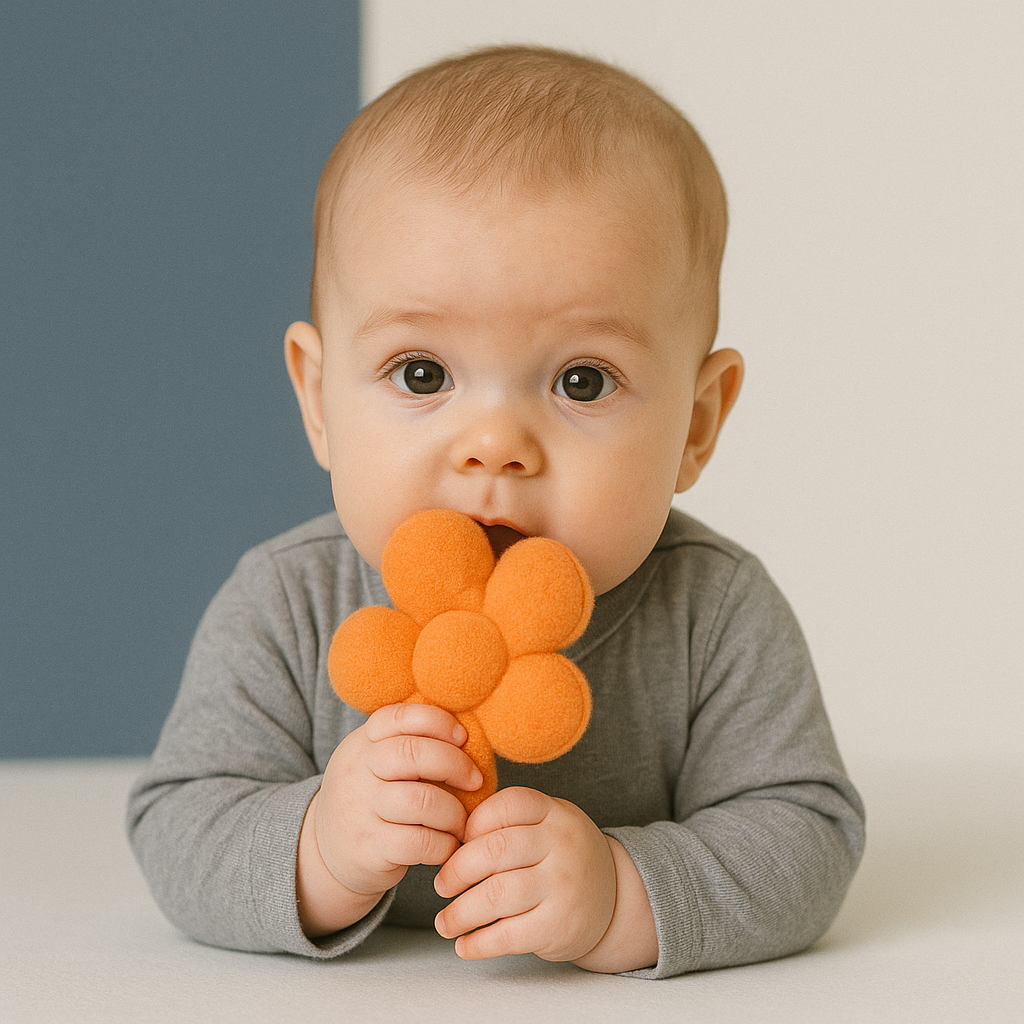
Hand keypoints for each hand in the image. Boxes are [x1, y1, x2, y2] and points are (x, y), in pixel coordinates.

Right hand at [297, 703, 481, 935]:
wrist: (324, 853)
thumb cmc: (369, 799)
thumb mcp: (374, 763)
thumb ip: (408, 744)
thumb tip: (467, 736)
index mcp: (362, 744)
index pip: (398, 717)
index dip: (437, 721)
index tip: (462, 737)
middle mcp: (356, 772)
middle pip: (411, 753)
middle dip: (454, 764)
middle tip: (475, 780)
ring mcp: (360, 811)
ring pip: (421, 801)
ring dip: (454, 812)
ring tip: (461, 821)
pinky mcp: (369, 849)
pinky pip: (420, 842)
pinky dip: (444, 844)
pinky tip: (448, 844)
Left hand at [432, 787, 616, 962]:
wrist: (615, 897)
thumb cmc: (564, 856)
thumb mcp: (549, 823)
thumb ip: (509, 822)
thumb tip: (451, 840)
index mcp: (554, 813)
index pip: (507, 806)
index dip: (473, 823)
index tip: (457, 843)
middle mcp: (561, 845)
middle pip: (494, 851)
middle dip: (456, 871)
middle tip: (442, 885)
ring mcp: (562, 886)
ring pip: (495, 895)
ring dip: (459, 913)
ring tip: (445, 921)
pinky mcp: (558, 926)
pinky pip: (507, 935)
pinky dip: (478, 943)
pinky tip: (464, 944)